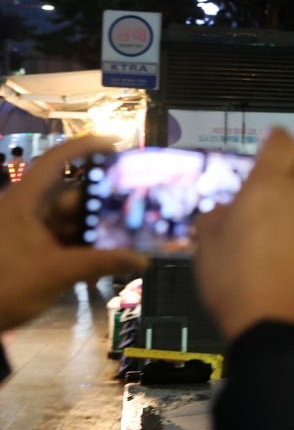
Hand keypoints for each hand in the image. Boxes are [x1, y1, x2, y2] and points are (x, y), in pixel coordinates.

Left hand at [0, 137, 148, 331]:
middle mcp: (27, 211)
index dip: (84, 147)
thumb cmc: (6, 285)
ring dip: (98, 228)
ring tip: (132, 231)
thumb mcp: (58, 272)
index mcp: (25, 203)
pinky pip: (65, 240)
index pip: (55, 161)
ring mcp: (29, 232)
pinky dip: (86, 246)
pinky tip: (111, 254)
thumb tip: (143, 260)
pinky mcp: (32, 251)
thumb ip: (102, 263)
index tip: (116, 144)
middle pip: (72, 194)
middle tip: (138, 202)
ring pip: (71, 220)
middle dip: (103, 199)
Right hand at [195, 129, 293, 341]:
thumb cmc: (235, 282)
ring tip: (281, 222)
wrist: (279, 322)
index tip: (268, 143)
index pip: (280, 142)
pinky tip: (293, 253)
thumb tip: (223, 211)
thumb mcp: (206, 245)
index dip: (274, 138)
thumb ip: (215, 218)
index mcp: (266, 187)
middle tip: (280, 174)